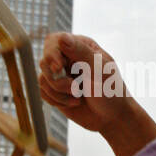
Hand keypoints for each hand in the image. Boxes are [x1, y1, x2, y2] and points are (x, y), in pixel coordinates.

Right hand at [38, 32, 155, 155]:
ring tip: (78, 97)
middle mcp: (68, 58)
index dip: (51, 53)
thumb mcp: (100, 69)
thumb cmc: (112, 91)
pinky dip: (56, 100)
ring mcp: (61, 75)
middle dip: (57, 79)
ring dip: (59, 92)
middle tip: (75, 88)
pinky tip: (74, 103)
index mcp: (80, 46)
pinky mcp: (56, 91)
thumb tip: (62, 37)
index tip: (58, 68)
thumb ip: (81, 52)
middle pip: (44, 61)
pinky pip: (43, 92)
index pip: (54, 41)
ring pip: (42, 79)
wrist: (112, 118)